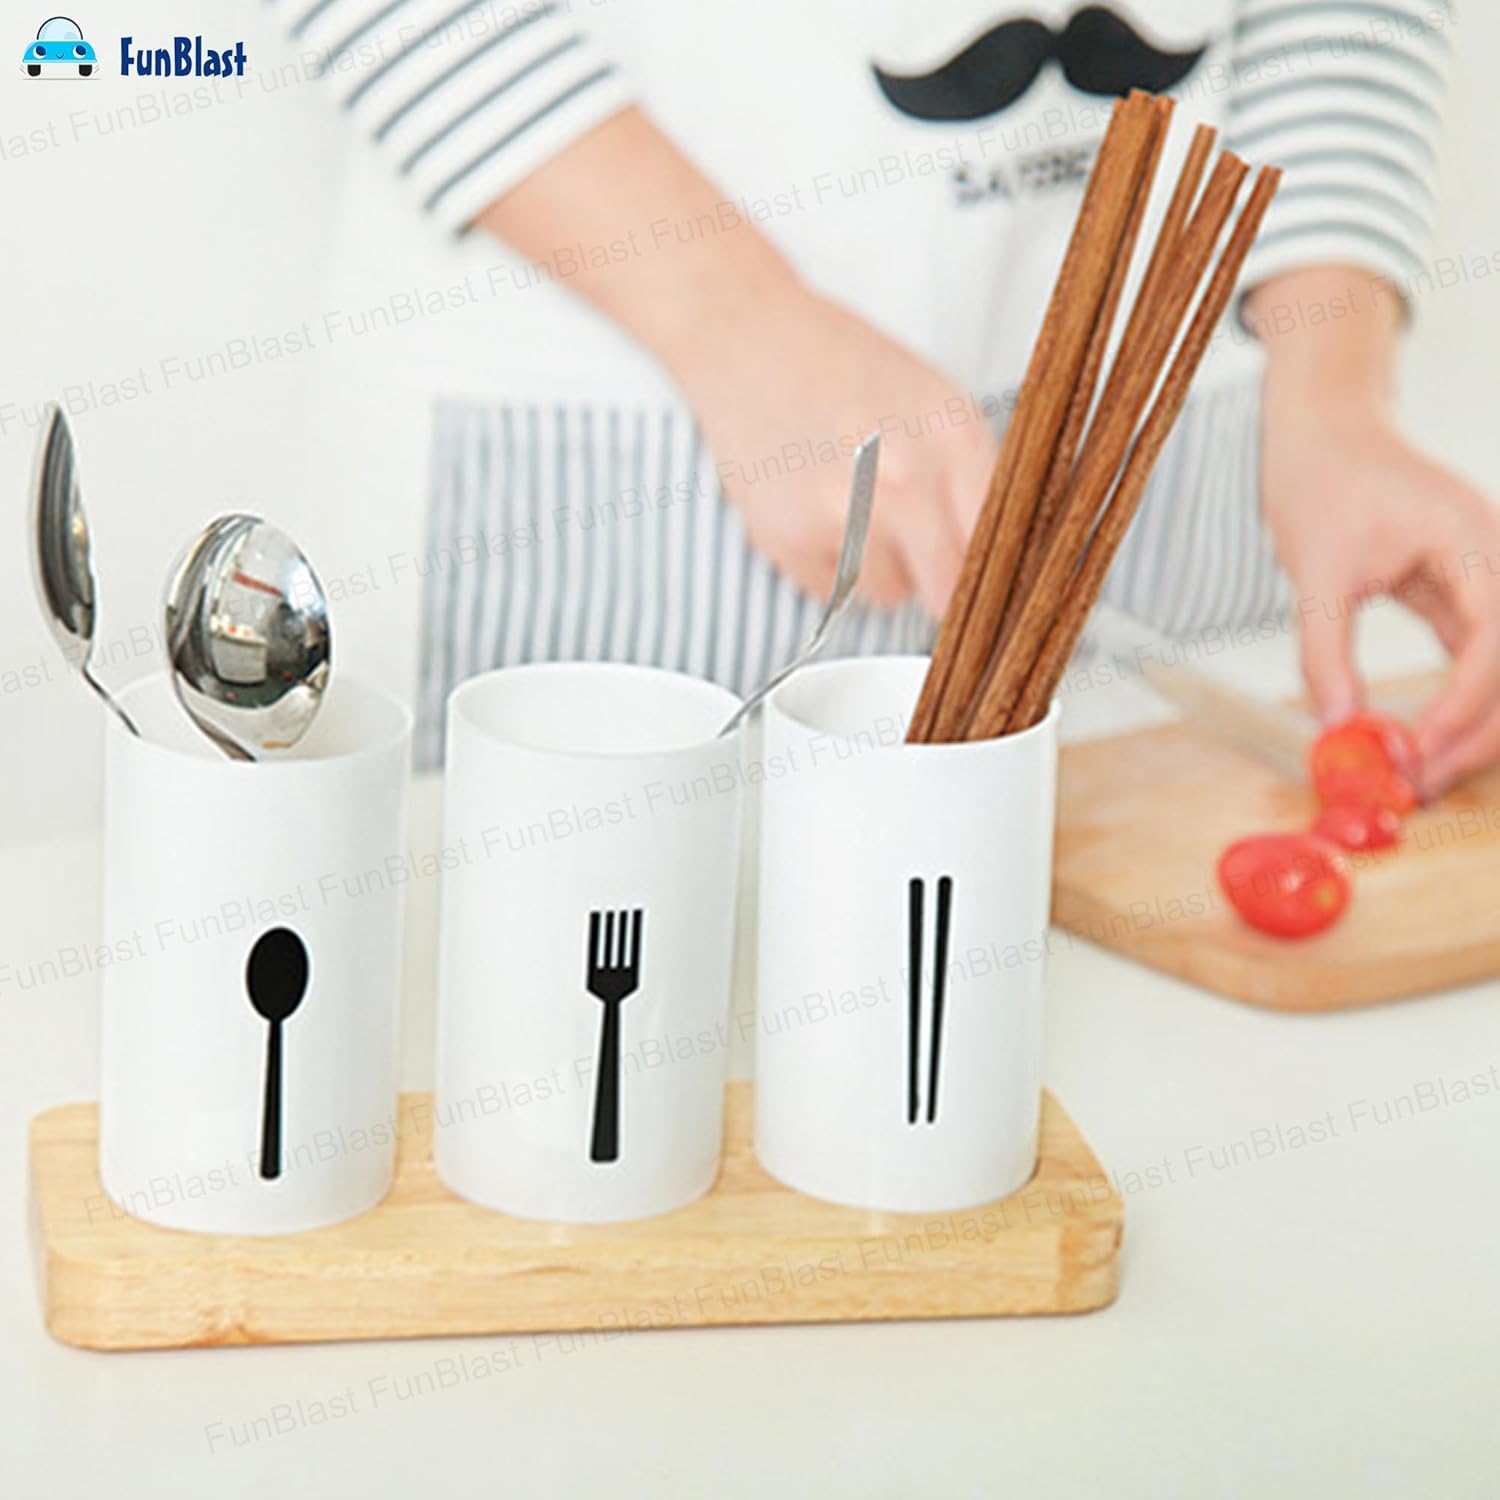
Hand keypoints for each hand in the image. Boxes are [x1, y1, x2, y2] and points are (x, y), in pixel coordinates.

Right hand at [673, 284, 998, 613]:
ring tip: (857, 510)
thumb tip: (1002, 565)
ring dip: (882, 570)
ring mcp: (842, 512)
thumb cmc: (845, 370)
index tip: (987, 587)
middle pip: (947, 590)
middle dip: (941, 588)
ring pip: (891, 594)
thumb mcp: (935, 404)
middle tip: (928, 568)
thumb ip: (973, 479)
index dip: (993, 576)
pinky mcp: (789, 538)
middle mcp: (903, 478)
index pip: (998, 548)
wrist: (749, 342)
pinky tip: (817, 512)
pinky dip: (830, 565)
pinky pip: (835, 593)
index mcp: (953, 436)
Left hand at [1261, 381, 1499, 795]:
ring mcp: (1491, 582)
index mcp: (1475, 541)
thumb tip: (1335, 727)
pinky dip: (1458, 708)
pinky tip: (1422, 747)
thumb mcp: (1314, 569)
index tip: (1417, 752)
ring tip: (1414, 779)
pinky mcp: (1467, 600)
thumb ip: (1325, 650)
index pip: (1493, 637)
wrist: (1328, 431)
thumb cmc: (1323, 481)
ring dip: (1471, 731)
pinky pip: (1479, 664)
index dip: (1464, 704)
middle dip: (1474, 735)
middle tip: (1415, 787)